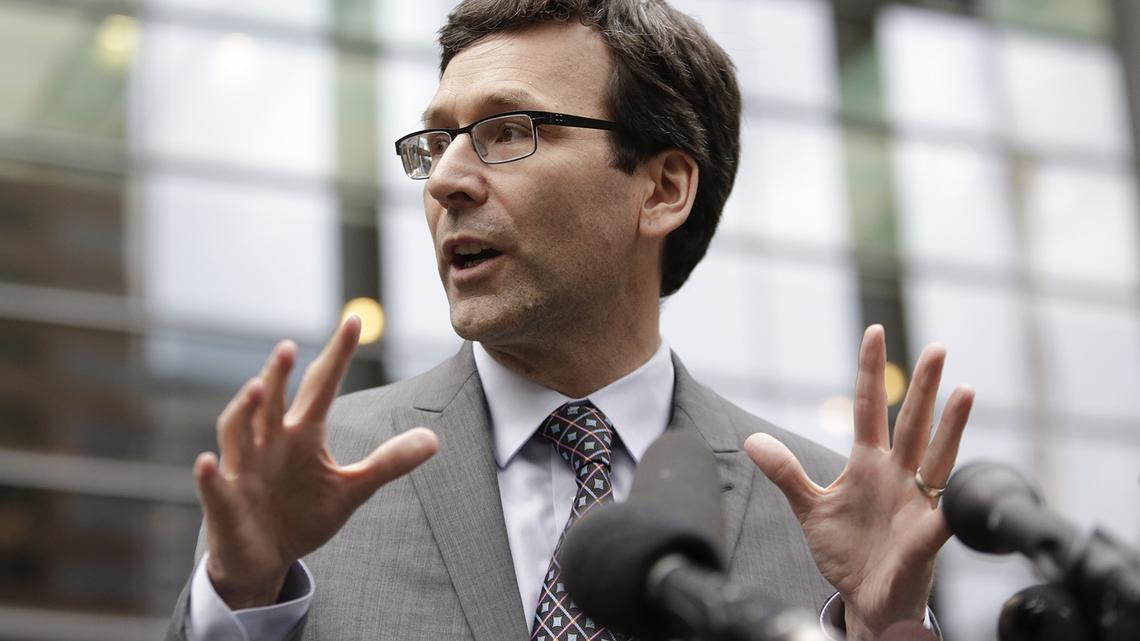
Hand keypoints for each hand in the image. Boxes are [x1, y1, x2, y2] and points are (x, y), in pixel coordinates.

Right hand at [192, 316, 438, 608]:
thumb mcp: (351, 489)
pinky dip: (209, 476)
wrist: (265, 559)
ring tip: (256, 388)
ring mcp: (243, 470)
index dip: (336, 355)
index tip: (354, 320)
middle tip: (290, 346)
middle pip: (273, 402)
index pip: (320, 387)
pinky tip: (208, 463)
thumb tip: (433, 439)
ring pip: (237, 432)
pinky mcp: (224, 503)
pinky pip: (214, 487)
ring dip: (244, 410)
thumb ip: (388, 462)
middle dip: (279, 375)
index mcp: (302, 435)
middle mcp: (269, 443)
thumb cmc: (302, 514)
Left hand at [744, 325, 972, 640]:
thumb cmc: (847, 552)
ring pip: (938, 457)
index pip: (871, 407)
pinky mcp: (926, 537)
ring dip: (952, 426)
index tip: (873, 332)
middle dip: (924, 386)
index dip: (871, 371)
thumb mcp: (809, 507)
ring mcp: (916, 503)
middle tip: (936, 347)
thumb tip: (752, 440)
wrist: (866, 600)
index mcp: (869, 464)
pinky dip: (954, 500)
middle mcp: (897, 476)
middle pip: (912, 423)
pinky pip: (944, 514)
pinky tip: (964, 478)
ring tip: (965, 391)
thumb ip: (786, 473)